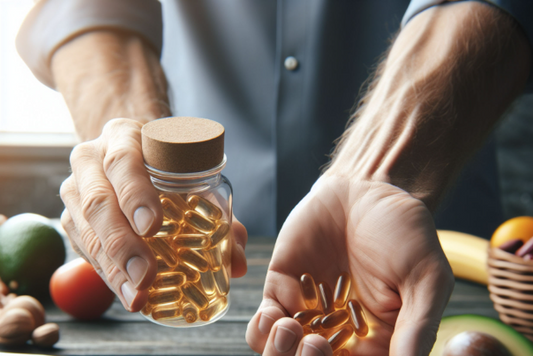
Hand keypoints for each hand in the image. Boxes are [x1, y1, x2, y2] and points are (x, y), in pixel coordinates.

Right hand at [60, 118, 247, 311]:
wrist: (128, 148)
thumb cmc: (165, 161)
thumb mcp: (190, 171)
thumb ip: (218, 212)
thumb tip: (237, 264)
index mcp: (122, 136)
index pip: (123, 162)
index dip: (136, 195)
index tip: (152, 227)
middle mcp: (90, 159)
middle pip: (99, 202)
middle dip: (123, 244)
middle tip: (146, 276)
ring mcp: (75, 188)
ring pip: (85, 229)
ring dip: (112, 268)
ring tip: (136, 296)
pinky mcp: (70, 216)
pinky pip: (82, 247)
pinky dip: (106, 273)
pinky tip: (126, 293)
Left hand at [246, 175, 452, 355]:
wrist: (368, 189)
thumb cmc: (405, 232)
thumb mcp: (426, 277)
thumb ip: (417, 326)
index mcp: (378, 340)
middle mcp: (340, 333)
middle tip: (316, 346)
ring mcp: (308, 312)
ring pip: (283, 354)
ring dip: (280, 353)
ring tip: (291, 328)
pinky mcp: (282, 288)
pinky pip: (263, 323)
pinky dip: (261, 330)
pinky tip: (273, 317)